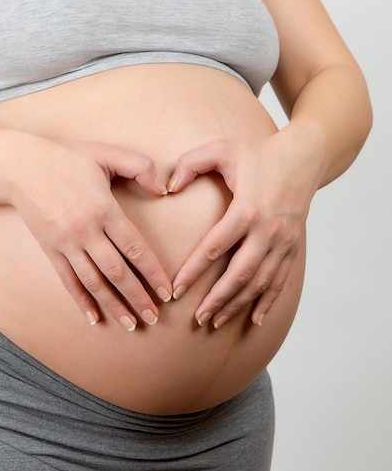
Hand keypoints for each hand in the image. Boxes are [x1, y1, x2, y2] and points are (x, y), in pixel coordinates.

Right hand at [6, 137, 171, 330]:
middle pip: (118, 272)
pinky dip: (81, 301)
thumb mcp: (105, 153)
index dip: (153, 273)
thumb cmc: (65, 158)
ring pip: (94, 282)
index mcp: (104, 208)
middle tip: (154, 317)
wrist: (20, 165)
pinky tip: (93, 318)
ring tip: (131, 325)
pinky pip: (67, 280)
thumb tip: (162, 189)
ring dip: (114, 306)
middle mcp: (86, 230)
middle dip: (138, 297)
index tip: (166, 291)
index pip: (135, 248)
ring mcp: (66, 242)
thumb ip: (139, 167)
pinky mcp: (49, 249)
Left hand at [167, 129, 322, 327]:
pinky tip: (253, 319)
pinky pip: (281, 281)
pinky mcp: (294, 247)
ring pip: (260, 283)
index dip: (193, 272)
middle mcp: (268, 230)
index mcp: (246, 209)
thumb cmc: (257, 153)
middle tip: (197, 319)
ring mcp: (284, 241)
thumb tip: (167, 188)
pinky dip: (267, 303)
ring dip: (237, 305)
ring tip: (215, 322)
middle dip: (217, 299)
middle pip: (239, 274)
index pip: (214, 248)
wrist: (304, 156)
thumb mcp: (220, 149)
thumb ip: (189, 163)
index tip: (176, 290)